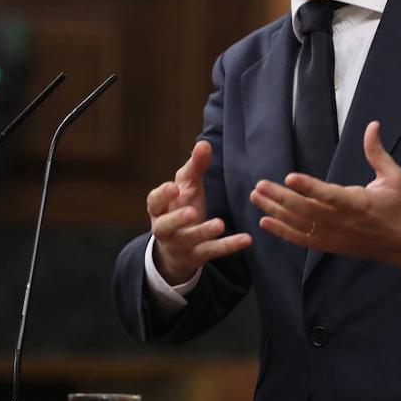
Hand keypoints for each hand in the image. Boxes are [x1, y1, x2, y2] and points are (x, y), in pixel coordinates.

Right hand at [147, 141, 251, 284]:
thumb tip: (204, 143)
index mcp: (159, 209)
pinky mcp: (196, 257)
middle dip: (177, 219)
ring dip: (203, 232)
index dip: (162, 196)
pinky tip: (246, 239)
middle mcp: (165, 229)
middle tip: (191, 212)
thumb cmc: (181, 208)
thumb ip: (194, 167)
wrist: (176, 250)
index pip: (154, 202)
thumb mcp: (186, 188)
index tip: (173, 187)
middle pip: (165, 225)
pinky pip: (212, 252)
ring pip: (189, 241)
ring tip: (220, 224)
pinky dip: (229, 245)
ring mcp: (180, 245)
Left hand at [251, 121, 400, 270]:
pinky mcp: (332, 245)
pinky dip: (283, 232)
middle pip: (307, 211)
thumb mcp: (394, 176)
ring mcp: (336, 236)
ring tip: (256, 198)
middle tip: (260, 185)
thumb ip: (377, 152)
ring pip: (300, 225)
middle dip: (281, 198)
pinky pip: (303, 240)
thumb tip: (372, 125)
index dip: (309, 187)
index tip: (290, 177)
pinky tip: (266, 221)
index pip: (330, 195)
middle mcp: (343, 222)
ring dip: (276, 212)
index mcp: (359, 203)